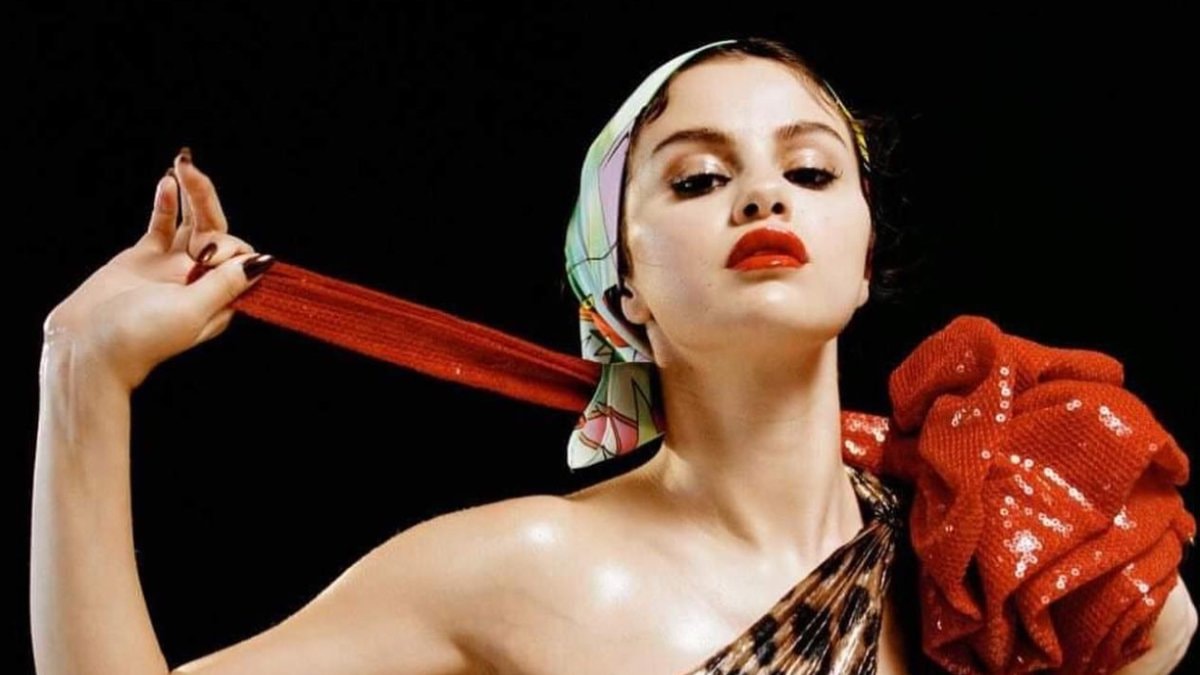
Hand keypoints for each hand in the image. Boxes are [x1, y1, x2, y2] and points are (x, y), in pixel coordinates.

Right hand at [42, 148, 274, 390]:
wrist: (86, 346)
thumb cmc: (140, 339)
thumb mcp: (191, 312)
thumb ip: (224, 284)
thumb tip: (263, 262)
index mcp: (219, 299)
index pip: (239, 258)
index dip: (229, 247)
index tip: (207, 256)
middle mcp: (200, 280)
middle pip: (217, 231)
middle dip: (208, 202)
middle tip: (194, 172)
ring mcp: (172, 266)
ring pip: (192, 223)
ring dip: (191, 194)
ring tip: (184, 164)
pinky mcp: (144, 257)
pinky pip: (163, 225)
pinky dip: (167, 204)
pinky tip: (167, 183)